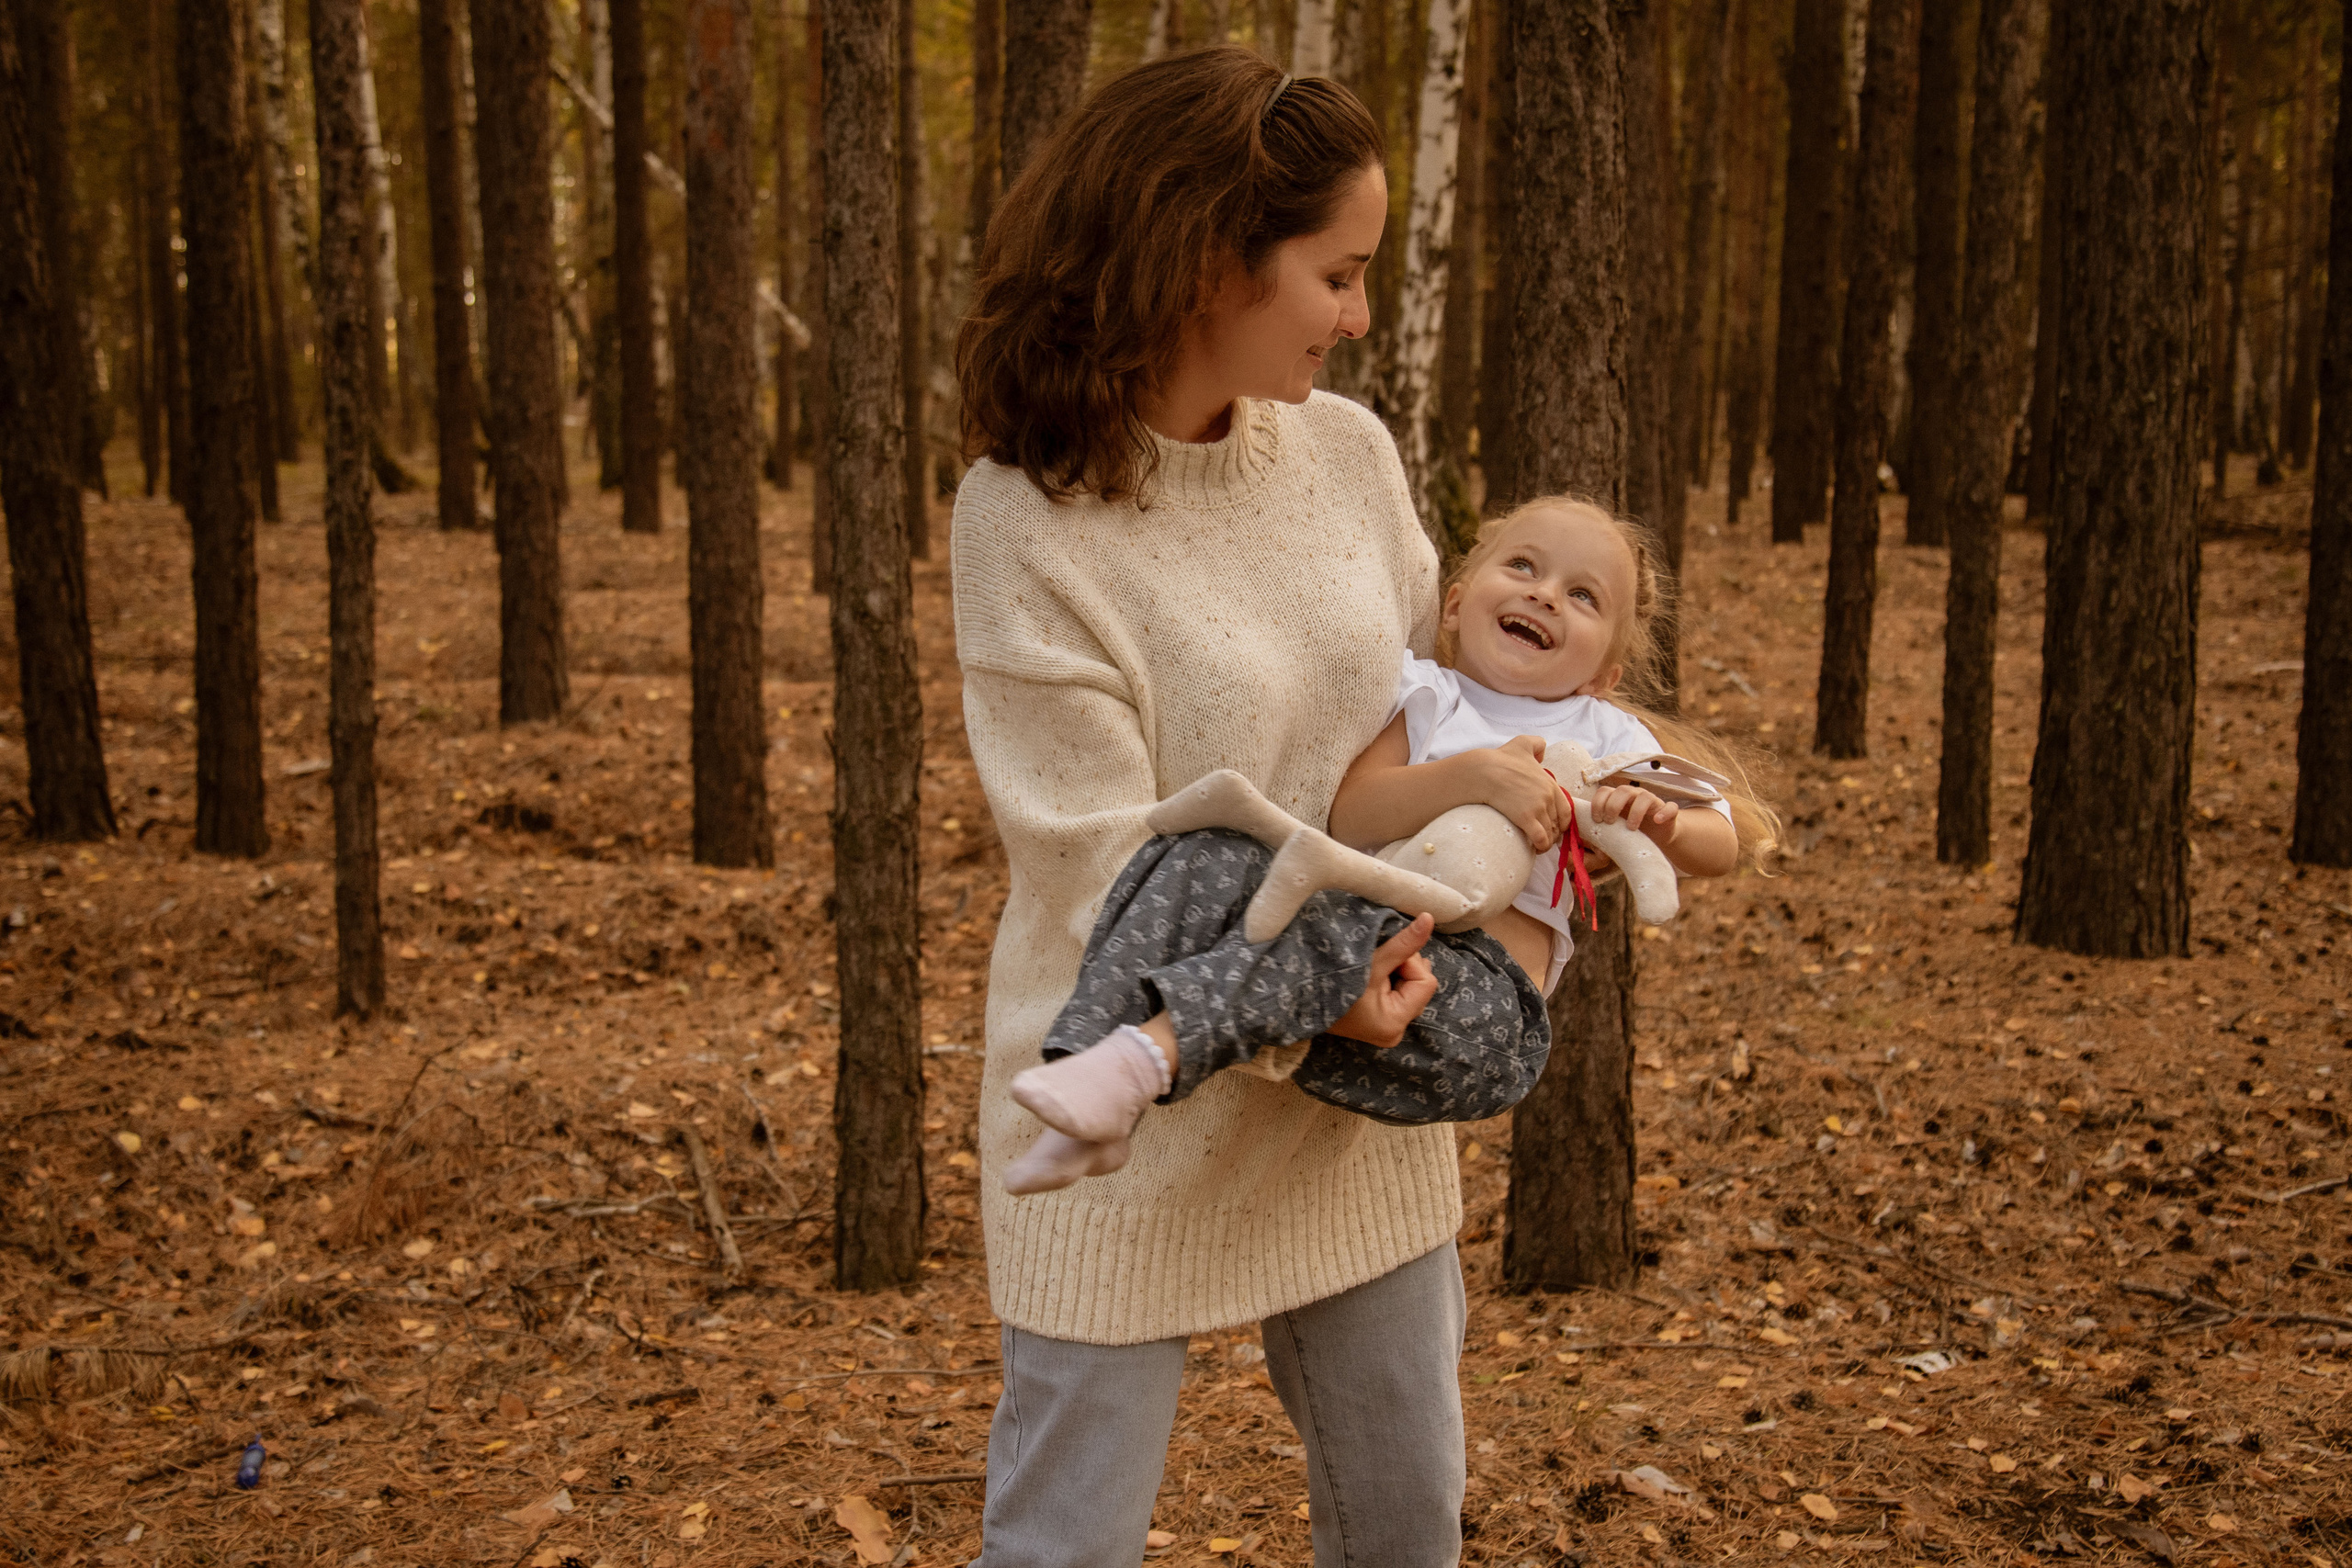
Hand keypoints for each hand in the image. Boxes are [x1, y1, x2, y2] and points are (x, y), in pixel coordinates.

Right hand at [1325, 913, 1439, 1048]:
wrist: (1297, 998)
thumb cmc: (1332, 980)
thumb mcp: (1372, 961)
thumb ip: (1404, 943)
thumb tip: (1430, 919)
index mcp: (1395, 1023)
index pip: (1425, 982)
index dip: (1409, 962)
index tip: (1384, 955)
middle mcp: (1394, 1032)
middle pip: (1420, 987)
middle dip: (1404, 967)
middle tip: (1377, 960)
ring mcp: (1387, 1030)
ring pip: (1410, 989)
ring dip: (1397, 973)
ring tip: (1371, 969)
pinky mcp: (1379, 1024)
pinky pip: (1398, 996)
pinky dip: (1390, 981)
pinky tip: (1371, 977)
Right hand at [1467, 736, 1569, 853]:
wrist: (1484, 771)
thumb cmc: (1501, 758)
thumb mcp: (1523, 743)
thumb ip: (1537, 744)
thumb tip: (1542, 752)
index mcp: (1550, 783)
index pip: (1566, 809)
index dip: (1562, 821)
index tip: (1554, 826)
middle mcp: (1548, 796)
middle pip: (1558, 823)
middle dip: (1554, 833)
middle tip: (1544, 837)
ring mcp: (1538, 808)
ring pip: (1550, 833)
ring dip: (1546, 842)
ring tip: (1539, 845)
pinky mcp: (1526, 819)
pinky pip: (1541, 839)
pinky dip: (1541, 846)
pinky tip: (1535, 849)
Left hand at [1587, 782, 1678, 843]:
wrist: (1658, 840)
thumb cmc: (1630, 836)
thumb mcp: (1613, 836)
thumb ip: (1598, 840)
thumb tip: (1581, 851)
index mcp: (1618, 799)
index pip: (1604, 791)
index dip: (1598, 803)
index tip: (1596, 820)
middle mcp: (1634, 796)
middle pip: (1622, 790)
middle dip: (1613, 805)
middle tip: (1609, 823)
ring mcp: (1652, 802)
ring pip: (1644, 796)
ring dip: (1635, 811)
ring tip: (1630, 828)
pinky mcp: (1669, 811)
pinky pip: (1670, 807)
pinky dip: (1664, 812)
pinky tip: (1657, 821)